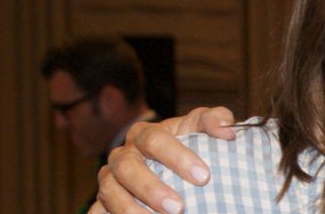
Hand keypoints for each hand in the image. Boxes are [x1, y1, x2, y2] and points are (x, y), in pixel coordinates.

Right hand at [95, 106, 236, 213]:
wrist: (167, 166)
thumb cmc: (186, 144)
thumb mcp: (199, 128)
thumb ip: (214, 120)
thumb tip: (226, 128)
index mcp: (144, 134)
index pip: (155, 140)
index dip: (177, 157)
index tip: (203, 176)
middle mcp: (122, 156)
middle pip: (128, 168)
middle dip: (151, 189)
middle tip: (178, 207)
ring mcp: (109, 180)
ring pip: (110, 192)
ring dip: (131, 209)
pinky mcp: (103, 202)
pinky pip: (98, 211)